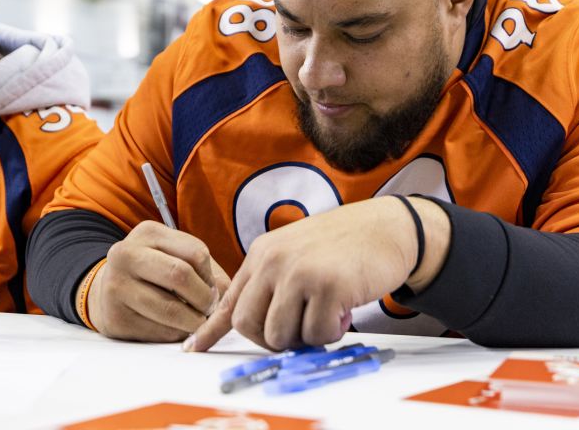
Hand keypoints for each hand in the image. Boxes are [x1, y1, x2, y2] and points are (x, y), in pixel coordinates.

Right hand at [87, 220, 230, 341]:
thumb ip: (206, 271)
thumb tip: (229, 300)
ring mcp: (115, 286)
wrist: (109, 290)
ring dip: (193, 322)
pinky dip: (175, 334)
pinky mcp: (115, 318)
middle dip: (204, 299)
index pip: (196, 252)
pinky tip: (174, 328)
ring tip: (196, 322)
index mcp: (148, 233)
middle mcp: (126, 254)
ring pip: (170, 309)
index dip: (211, 277)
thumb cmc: (155, 272)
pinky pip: (158, 331)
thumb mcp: (175, 257)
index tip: (212, 291)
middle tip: (208, 310)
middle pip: (180, 275)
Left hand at [186, 196, 448, 351]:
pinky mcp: (328, 287)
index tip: (193, 349)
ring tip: (325, 314)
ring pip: (281, 335)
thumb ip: (272, 283)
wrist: (385, 228)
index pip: (229, 299)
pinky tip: (344, 310)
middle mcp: (274, 261)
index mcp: (262, 254)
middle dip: (272, 339)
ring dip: (305, 337)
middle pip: (249, 325)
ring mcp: (300, 273)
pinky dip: (331, 333)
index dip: (210, 330)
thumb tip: (251, 324)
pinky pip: (317, 335)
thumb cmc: (342, 246)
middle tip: (299, 330)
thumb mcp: (295, 253)